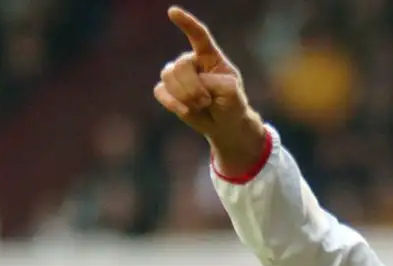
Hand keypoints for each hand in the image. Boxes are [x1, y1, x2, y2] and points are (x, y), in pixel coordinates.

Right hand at [154, 6, 264, 171]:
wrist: (225, 124)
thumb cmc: (232, 104)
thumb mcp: (231, 92)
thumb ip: (214, 83)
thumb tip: (194, 84)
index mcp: (210, 56)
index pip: (198, 36)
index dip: (186, 23)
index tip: (172, 12)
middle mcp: (192, 62)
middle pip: (181, 64)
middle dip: (193, 86)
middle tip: (207, 100)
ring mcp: (178, 75)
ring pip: (168, 76)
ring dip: (185, 96)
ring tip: (201, 105)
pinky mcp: (168, 91)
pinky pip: (160, 91)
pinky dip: (173, 103)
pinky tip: (186, 111)